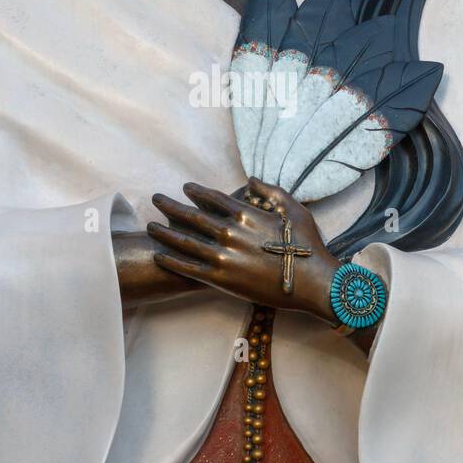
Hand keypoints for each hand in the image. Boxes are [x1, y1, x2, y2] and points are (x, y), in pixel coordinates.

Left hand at [147, 177, 339, 321]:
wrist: (312, 282)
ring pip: (184, 241)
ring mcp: (223, 257)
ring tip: (149, 226)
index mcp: (246, 214)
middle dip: (171, 206)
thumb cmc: (308, 245)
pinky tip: (159, 254)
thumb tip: (251, 180)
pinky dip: (172, 260)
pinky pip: (189, 268)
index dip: (195, 192)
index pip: (212, 198)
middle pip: (191, 216)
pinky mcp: (221, 280)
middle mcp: (230, 233)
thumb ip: (271, 191)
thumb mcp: (295, 209)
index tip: (184, 188)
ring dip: (164, 232)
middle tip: (156, 199)